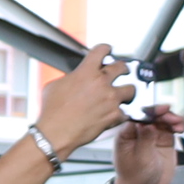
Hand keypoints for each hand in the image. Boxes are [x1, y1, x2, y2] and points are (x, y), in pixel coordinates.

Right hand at [31, 44, 134, 160]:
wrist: (55, 133)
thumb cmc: (52, 113)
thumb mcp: (54, 87)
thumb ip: (70, 78)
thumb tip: (74, 78)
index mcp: (86, 72)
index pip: (102, 50)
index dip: (105, 49)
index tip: (107, 51)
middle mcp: (101, 82)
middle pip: (122, 67)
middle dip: (122, 69)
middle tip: (120, 72)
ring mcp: (110, 98)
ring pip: (131, 89)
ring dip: (127, 92)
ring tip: (122, 96)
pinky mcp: (114, 115)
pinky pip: (125, 112)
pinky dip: (120, 114)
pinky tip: (114, 115)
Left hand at [110, 102, 183, 183]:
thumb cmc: (135, 176)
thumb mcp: (140, 159)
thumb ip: (145, 140)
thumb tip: (148, 123)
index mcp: (126, 134)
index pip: (137, 116)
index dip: (149, 111)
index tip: (160, 110)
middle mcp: (139, 131)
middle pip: (152, 115)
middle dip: (163, 114)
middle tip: (173, 119)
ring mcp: (152, 134)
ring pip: (163, 119)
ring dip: (172, 118)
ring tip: (179, 125)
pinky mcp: (164, 138)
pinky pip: (172, 127)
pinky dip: (178, 124)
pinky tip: (180, 128)